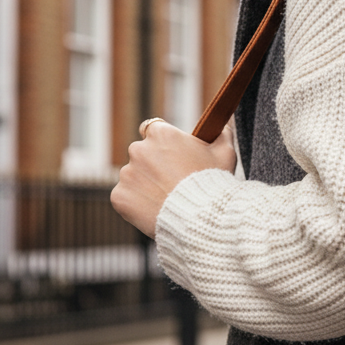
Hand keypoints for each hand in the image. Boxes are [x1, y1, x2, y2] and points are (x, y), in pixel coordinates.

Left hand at [111, 120, 236, 238]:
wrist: (201, 218)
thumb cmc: (214, 183)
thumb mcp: (225, 153)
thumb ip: (221, 134)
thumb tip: (221, 126)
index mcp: (161, 134)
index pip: (152, 129)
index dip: (162, 143)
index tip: (171, 155)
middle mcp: (138, 149)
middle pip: (141, 154)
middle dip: (153, 165)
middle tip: (173, 182)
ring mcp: (127, 174)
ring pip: (133, 176)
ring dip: (145, 185)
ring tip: (167, 199)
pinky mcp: (119, 196)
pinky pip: (126, 197)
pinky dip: (137, 203)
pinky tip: (155, 210)